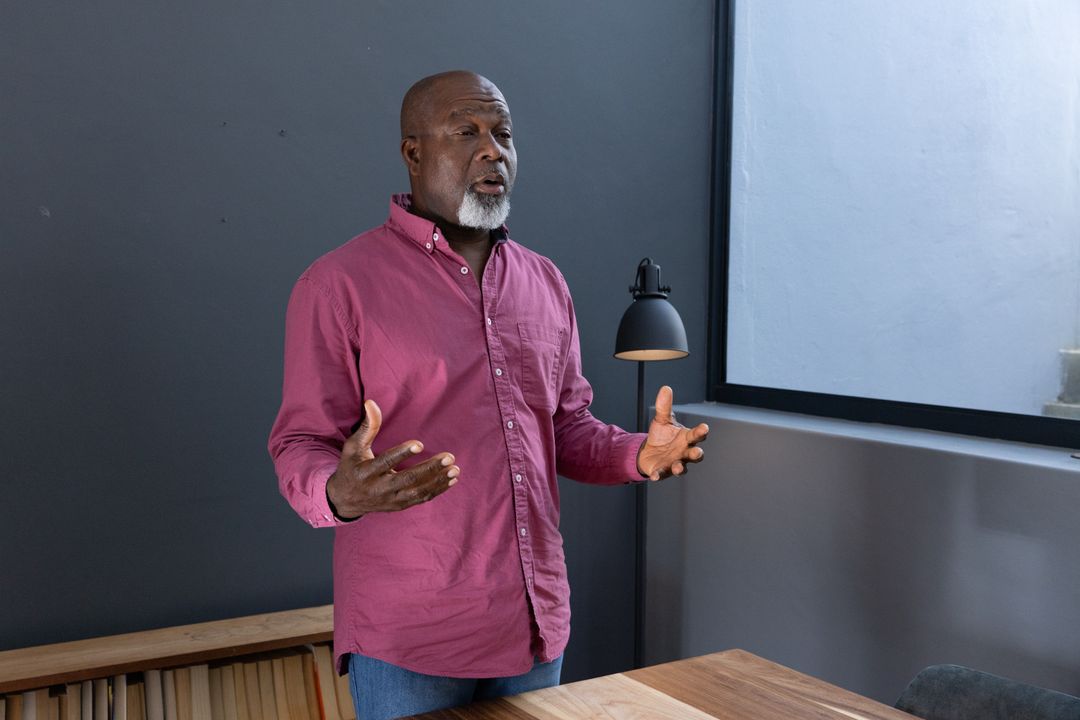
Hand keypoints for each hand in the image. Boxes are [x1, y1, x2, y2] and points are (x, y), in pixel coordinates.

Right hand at [326, 399, 459, 518]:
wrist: (345, 500)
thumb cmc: (351, 467)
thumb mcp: (353, 447)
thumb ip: (366, 426)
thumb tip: (371, 402)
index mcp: (366, 472)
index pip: (385, 462)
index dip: (402, 454)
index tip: (419, 444)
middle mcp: (379, 488)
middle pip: (407, 479)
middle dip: (430, 468)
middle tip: (449, 456)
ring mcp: (390, 499)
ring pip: (418, 492)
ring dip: (438, 481)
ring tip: (455, 468)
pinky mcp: (399, 506)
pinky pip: (421, 499)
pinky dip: (437, 490)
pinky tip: (451, 479)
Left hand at [636, 386, 708, 480]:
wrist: (649, 450)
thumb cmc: (662, 435)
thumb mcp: (662, 419)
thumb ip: (664, 406)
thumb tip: (665, 388)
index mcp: (686, 438)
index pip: (697, 435)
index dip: (701, 431)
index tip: (705, 427)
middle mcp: (684, 452)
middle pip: (695, 454)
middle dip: (696, 454)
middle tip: (696, 452)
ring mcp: (674, 463)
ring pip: (681, 467)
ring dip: (680, 468)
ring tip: (677, 467)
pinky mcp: (663, 471)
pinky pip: (662, 474)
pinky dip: (659, 475)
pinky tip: (654, 476)